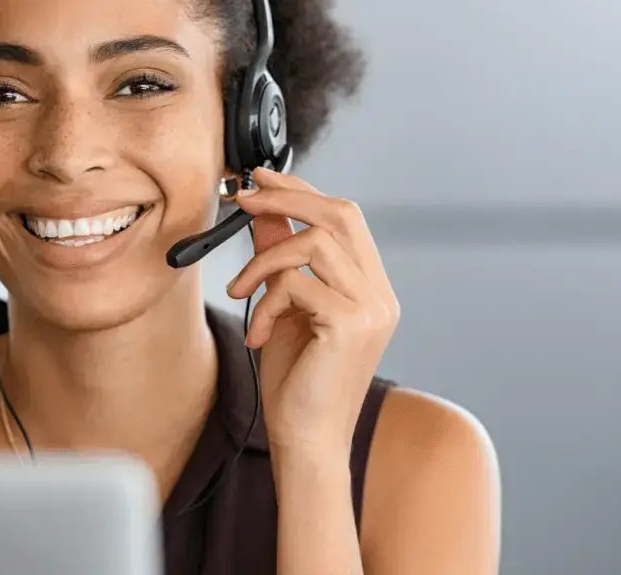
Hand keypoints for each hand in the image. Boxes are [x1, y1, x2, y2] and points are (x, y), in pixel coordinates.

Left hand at [226, 167, 399, 453]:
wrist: (306, 442)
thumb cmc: (296, 384)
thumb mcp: (282, 309)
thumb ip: (279, 260)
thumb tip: (262, 210)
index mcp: (370, 288)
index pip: (345, 217)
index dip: (302, 190)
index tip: (261, 178)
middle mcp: (380, 294)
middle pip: (341, 213)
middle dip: (287, 197)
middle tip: (241, 198)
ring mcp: (372, 308)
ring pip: (315, 242)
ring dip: (263, 261)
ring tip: (240, 293)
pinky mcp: (351, 325)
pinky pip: (297, 282)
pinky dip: (266, 301)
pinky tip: (257, 333)